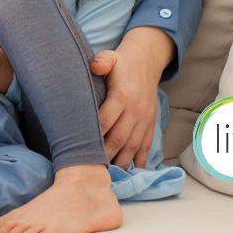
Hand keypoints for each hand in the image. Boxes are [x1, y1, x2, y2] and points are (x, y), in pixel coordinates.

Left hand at [90, 27, 172, 167]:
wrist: (146, 63)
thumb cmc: (121, 63)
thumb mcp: (110, 57)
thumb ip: (102, 61)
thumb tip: (94, 66)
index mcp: (122, 95)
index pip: (106, 120)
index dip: (93, 134)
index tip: (81, 147)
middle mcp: (135, 110)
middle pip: (118, 138)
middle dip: (104, 154)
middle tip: (89, 166)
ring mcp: (144, 119)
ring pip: (132, 146)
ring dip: (120, 162)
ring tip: (106, 174)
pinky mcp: (151, 125)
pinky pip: (146, 146)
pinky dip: (139, 161)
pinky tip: (130, 172)